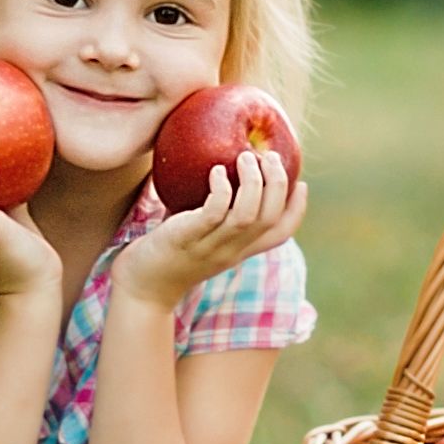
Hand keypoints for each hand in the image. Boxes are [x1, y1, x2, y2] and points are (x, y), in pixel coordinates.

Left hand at [120, 144, 306, 308]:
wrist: (142, 287)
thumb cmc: (169, 253)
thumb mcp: (201, 236)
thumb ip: (215, 214)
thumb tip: (219, 171)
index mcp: (240, 250)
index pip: (281, 233)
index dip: (297, 208)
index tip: (301, 182)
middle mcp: (231, 250)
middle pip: (270, 218)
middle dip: (278, 183)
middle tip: (269, 156)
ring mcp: (211, 246)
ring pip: (247, 216)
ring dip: (252, 182)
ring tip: (244, 156)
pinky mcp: (187, 239)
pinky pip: (214, 213)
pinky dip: (221, 188)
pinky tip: (215, 170)